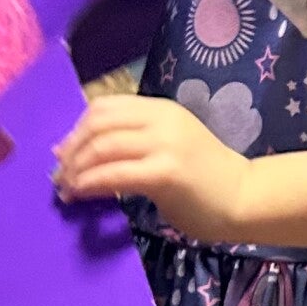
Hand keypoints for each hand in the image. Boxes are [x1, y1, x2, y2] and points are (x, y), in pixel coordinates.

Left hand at [54, 95, 251, 241]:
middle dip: (71, 150)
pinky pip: (114, 174)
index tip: (66, 153)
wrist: (246, 198)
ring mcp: (165, 145)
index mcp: (162, 110)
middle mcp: (162, 120)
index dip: (77, 128)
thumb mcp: (169, 146)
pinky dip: (90, 183)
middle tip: (60, 175)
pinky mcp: (166, 173)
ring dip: (76, 169)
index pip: (104, 107)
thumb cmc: (208, 180)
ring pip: (102, 147)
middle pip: (97, 125)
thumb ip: (134, 142)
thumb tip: (78, 150)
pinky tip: (81, 194)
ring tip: (66, 188)